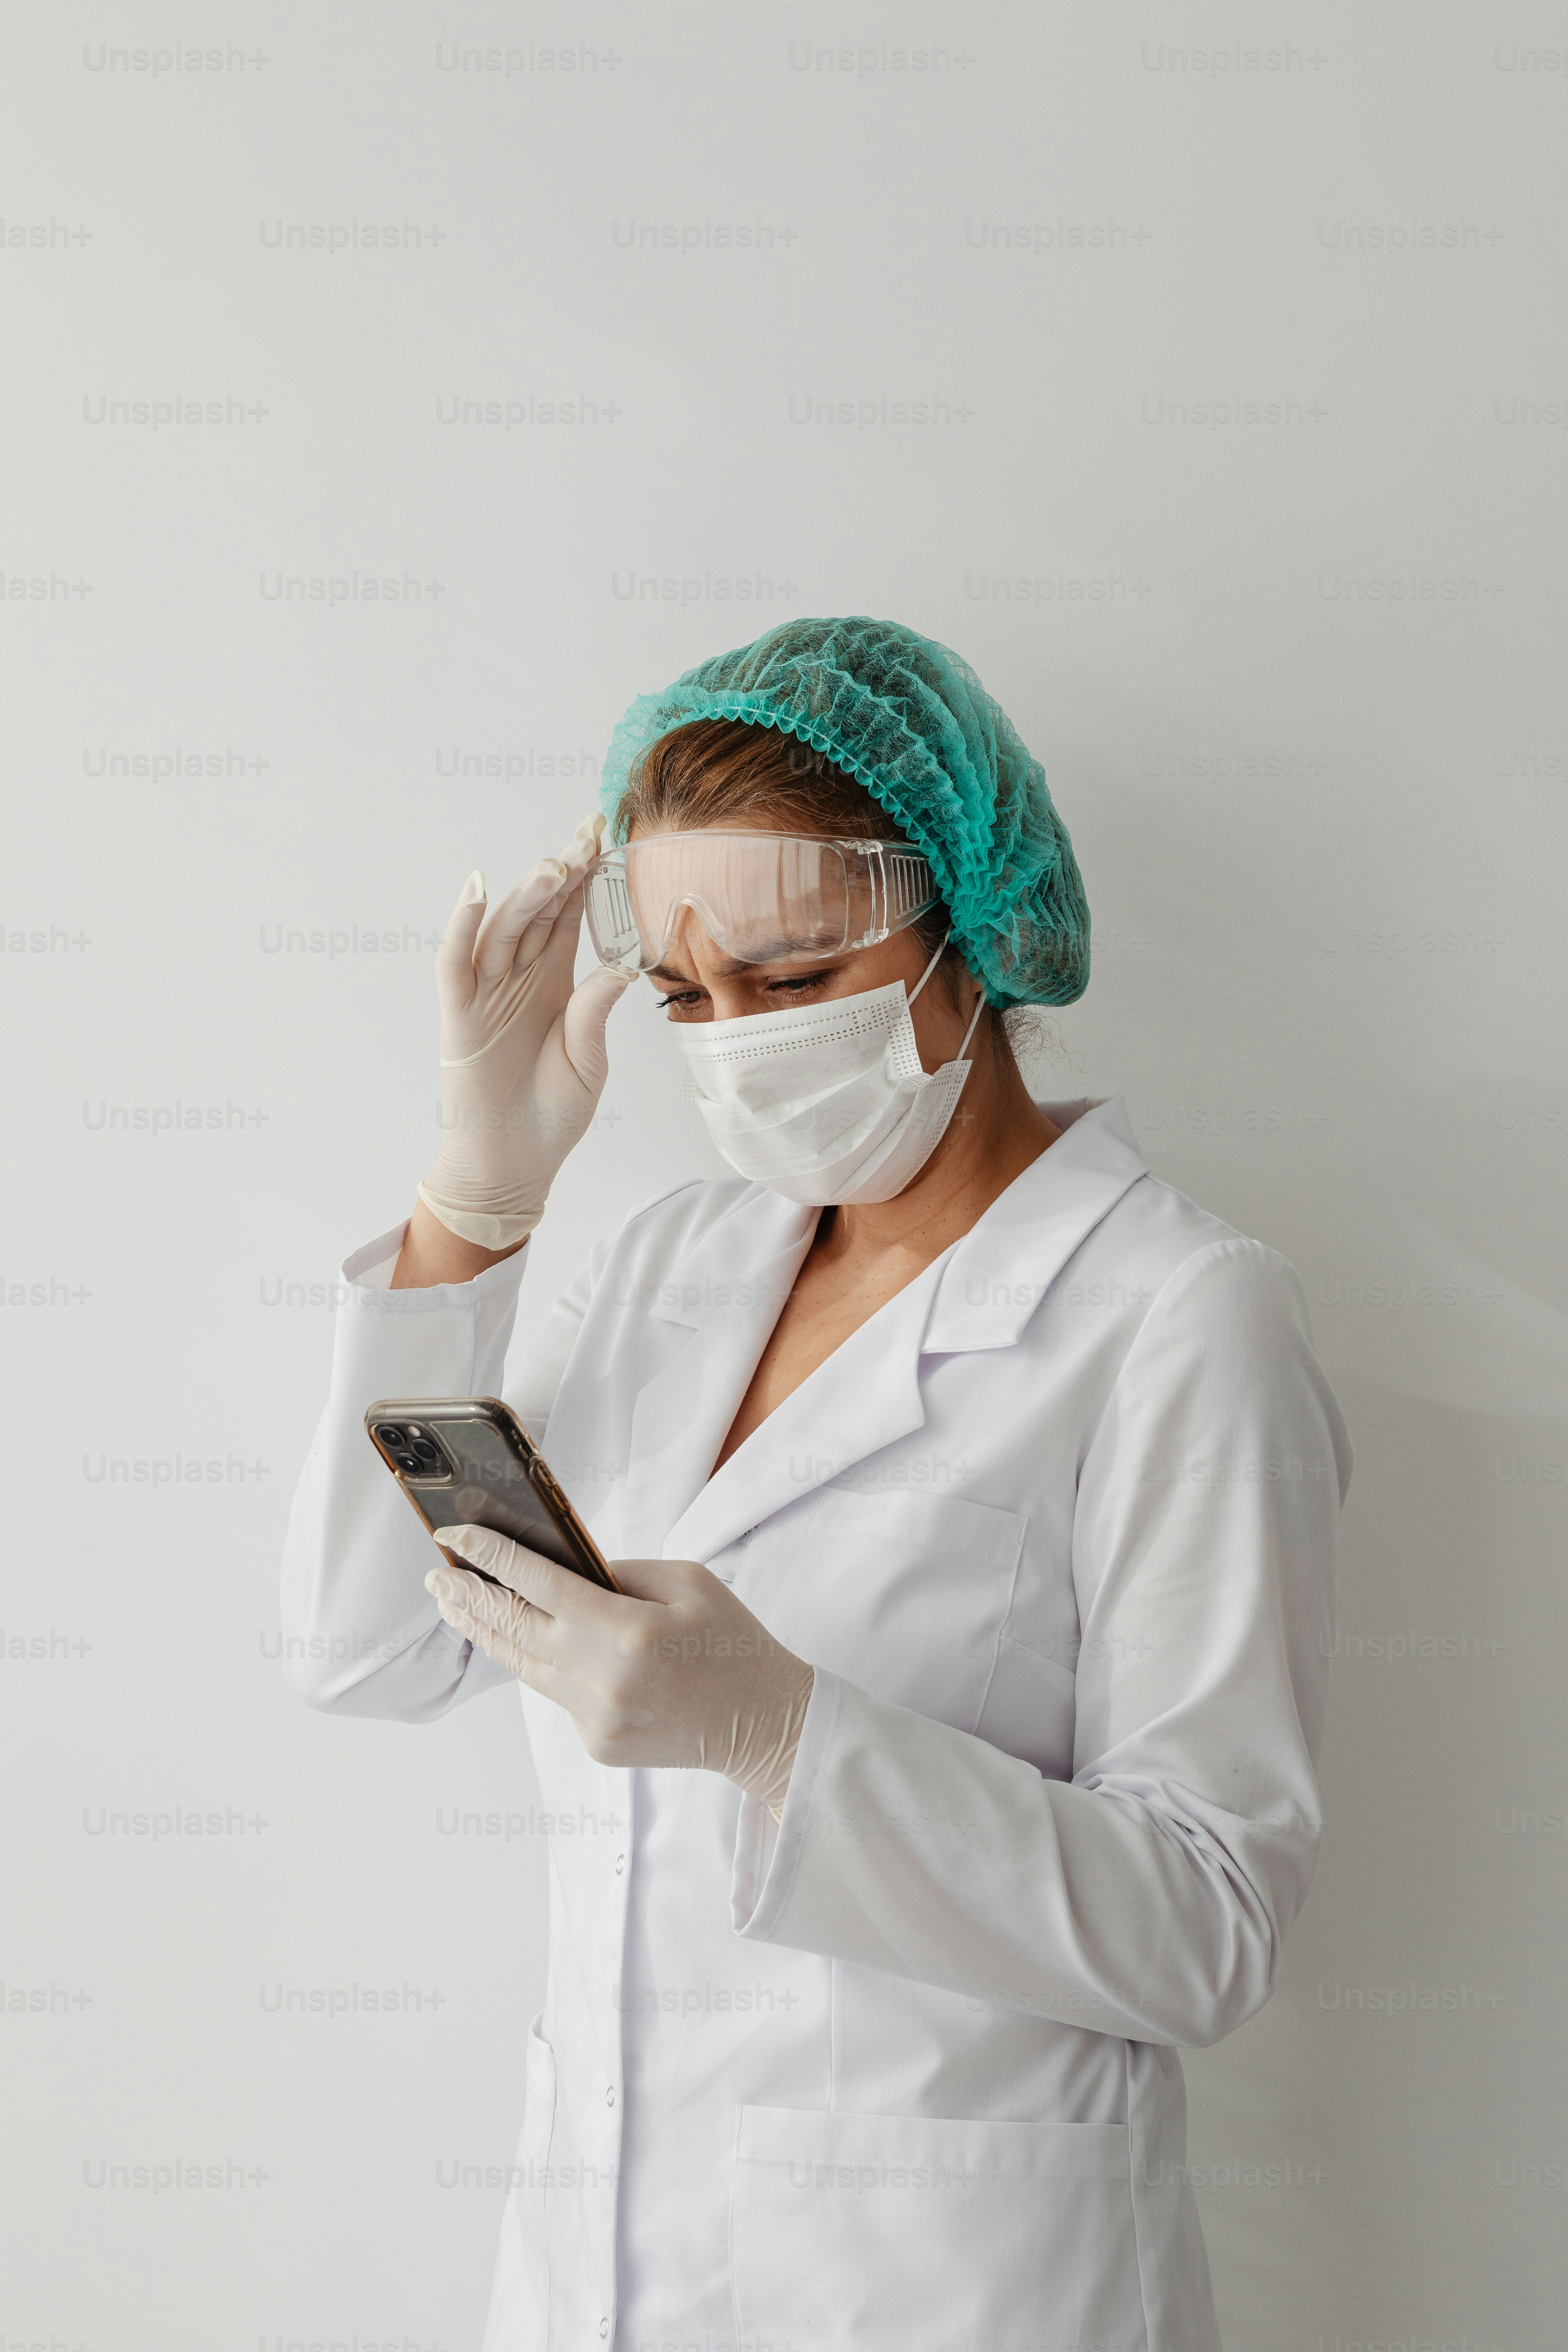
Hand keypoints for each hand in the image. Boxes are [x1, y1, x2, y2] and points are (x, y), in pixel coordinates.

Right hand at [417, 814, 636, 1249]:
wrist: (515, 1164)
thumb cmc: (553, 1114)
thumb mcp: (589, 1061)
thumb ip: (594, 1013)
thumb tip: (618, 967)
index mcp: (553, 983)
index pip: (567, 918)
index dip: (583, 879)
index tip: (604, 838)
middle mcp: (518, 979)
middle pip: (537, 912)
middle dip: (560, 872)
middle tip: (585, 834)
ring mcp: (485, 994)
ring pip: (503, 929)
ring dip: (526, 894)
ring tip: (554, 863)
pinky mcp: (458, 1016)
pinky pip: (455, 963)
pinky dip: (462, 927)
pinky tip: (478, 891)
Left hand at [426, 1524, 814, 1814]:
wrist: (763, 1722)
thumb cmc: (732, 1642)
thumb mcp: (686, 1583)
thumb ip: (619, 1573)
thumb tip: (562, 1571)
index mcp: (625, 1632)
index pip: (537, 1583)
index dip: (489, 1556)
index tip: (453, 1535)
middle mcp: (599, 1680)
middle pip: (513, 1628)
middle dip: (469, 1596)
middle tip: (436, 1575)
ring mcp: (594, 1718)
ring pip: (522, 1665)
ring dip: (485, 1631)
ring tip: (455, 1605)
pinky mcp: (596, 1743)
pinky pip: (556, 1693)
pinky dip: (539, 1663)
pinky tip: (524, 1641)